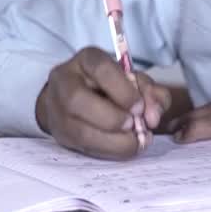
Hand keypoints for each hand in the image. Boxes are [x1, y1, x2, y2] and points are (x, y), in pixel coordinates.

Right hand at [35, 46, 171, 158]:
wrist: (76, 98)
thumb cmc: (110, 86)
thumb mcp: (133, 80)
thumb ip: (149, 92)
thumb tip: (153, 116)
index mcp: (86, 60)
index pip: (100, 68)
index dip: (122, 90)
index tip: (140, 107)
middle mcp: (65, 81)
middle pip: (77, 100)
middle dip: (112, 118)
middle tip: (134, 126)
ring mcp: (57, 109)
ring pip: (78, 130)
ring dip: (112, 141)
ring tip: (134, 141)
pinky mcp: (60, 133)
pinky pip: (82, 147)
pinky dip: (108, 151)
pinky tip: (124, 148)